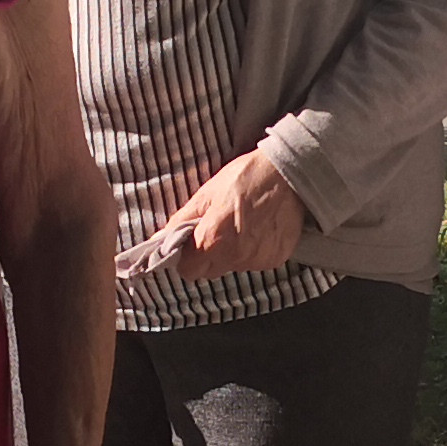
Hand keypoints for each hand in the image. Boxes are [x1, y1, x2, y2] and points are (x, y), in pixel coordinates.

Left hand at [158, 149, 306, 275]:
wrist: (289, 174)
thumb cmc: (245, 177)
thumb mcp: (206, 193)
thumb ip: (181, 221)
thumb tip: (157, 241)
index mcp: (213, 240)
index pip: (188, 270)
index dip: (186, 257)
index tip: (190, 242)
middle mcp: (235, 256)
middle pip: (209, 271)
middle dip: (206, 255)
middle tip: (215, 229)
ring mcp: (257, 260)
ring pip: (232, 266)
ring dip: (230, 252)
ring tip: (241, 224)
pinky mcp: (275, 259)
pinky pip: (254, 262)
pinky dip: (252, 250)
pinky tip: (258, 228)